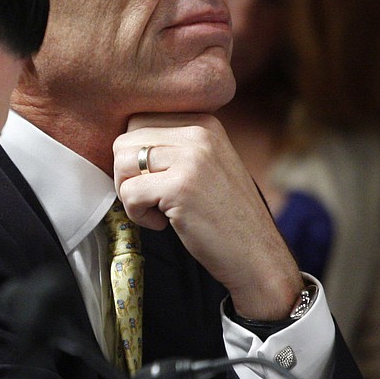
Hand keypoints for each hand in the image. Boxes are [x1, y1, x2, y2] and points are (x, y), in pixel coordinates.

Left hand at [112, 112, 303, 320]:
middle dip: (126, 174)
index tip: (154, 180)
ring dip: (129, 194)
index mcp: (202, 123)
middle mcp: (198, 133)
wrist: (258, 256)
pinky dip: (137, 214)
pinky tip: (163, 224)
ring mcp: (191, 158)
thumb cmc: (223, 215)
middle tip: (149, 198)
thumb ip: (172, 145)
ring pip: (122, 163)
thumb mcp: (204, 164)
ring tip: (156, 209)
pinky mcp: (181, 187)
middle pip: (124, 140)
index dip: (133, 156)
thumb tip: (121, 141)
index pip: (137, 122)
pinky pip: (129, 192)